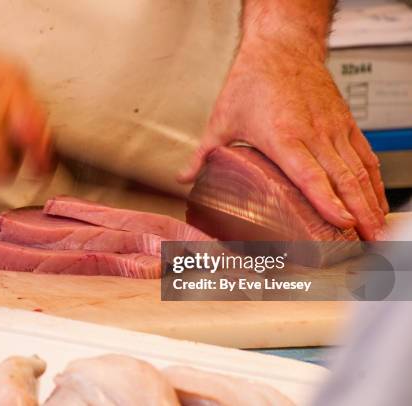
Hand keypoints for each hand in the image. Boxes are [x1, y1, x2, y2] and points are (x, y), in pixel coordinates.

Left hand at [179, 36, 387, 240]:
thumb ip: (203, 154)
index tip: (341, 223)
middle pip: (342, 179)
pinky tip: (375, 198)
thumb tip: (184, 178)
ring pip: (359, 169)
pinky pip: (365, 155)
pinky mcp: (345, 122)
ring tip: (376, 228)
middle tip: (367, 241)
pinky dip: (373, 179)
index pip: (309, 175)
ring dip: (370, 201)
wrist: (281, 46)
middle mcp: (314, 134)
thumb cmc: (252, 80)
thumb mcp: (222, 119)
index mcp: (283, 136)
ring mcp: (333, 128)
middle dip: (358, 213)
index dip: (326, 201)